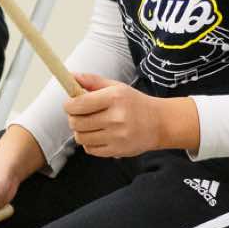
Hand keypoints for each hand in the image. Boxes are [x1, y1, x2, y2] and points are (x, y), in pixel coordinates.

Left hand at [64, 73, 188, 157]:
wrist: (160, 123)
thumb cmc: (136, 103)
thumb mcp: (117, 87)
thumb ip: (93, 82)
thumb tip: (71, 76)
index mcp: (114, 98)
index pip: (78, 104)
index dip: (69, 105)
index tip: (70, 104)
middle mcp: (115, 118)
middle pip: (76, 123)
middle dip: (73, 118)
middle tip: (80, 115)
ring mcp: (117, 136)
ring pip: (80, 138)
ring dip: (80, 131)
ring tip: (90, 125)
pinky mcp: (117, 151)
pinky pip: (90, 150)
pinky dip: (89, 143)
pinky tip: (98, 135)